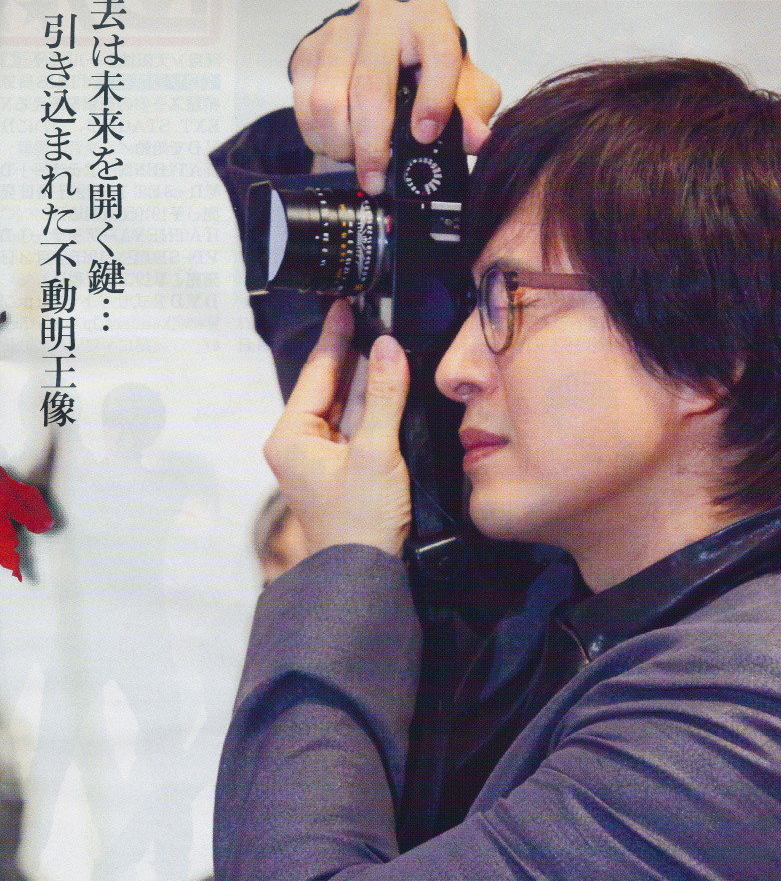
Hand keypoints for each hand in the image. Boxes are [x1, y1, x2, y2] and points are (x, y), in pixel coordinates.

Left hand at [263, 301, 411, 557]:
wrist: (365, 574)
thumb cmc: (360, 522)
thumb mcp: (376, 452)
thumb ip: (384, 396)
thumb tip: (389, 349)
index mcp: (291, 437)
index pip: (316, 374)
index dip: (335, 338)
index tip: (345, 306)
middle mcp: (300, 445)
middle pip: (330, 387)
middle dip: (354, 356)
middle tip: (371, 317)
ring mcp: (321, 460)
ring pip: (346, 407)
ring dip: (367, 381)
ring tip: (385, 344)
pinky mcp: (344, 472)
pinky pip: (357, 428)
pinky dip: (374, 408)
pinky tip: (390, 386)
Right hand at [291, 0, 501, 191]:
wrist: (383, 50)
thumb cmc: (425, 70)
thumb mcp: (461, 88)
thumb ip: (472, 113)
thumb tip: (478, 140)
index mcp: (428, 21)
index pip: (437, 53)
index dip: (433, 100)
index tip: (426, 136)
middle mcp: (382, 17)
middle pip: (370, 87)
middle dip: (373, 146)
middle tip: (377, 178)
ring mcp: (341, 31)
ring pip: (330, 101)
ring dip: (341, 144)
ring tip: (356, 158)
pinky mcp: (310, 50)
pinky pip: (305, 105)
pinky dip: (319, 137)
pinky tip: (337, 143)